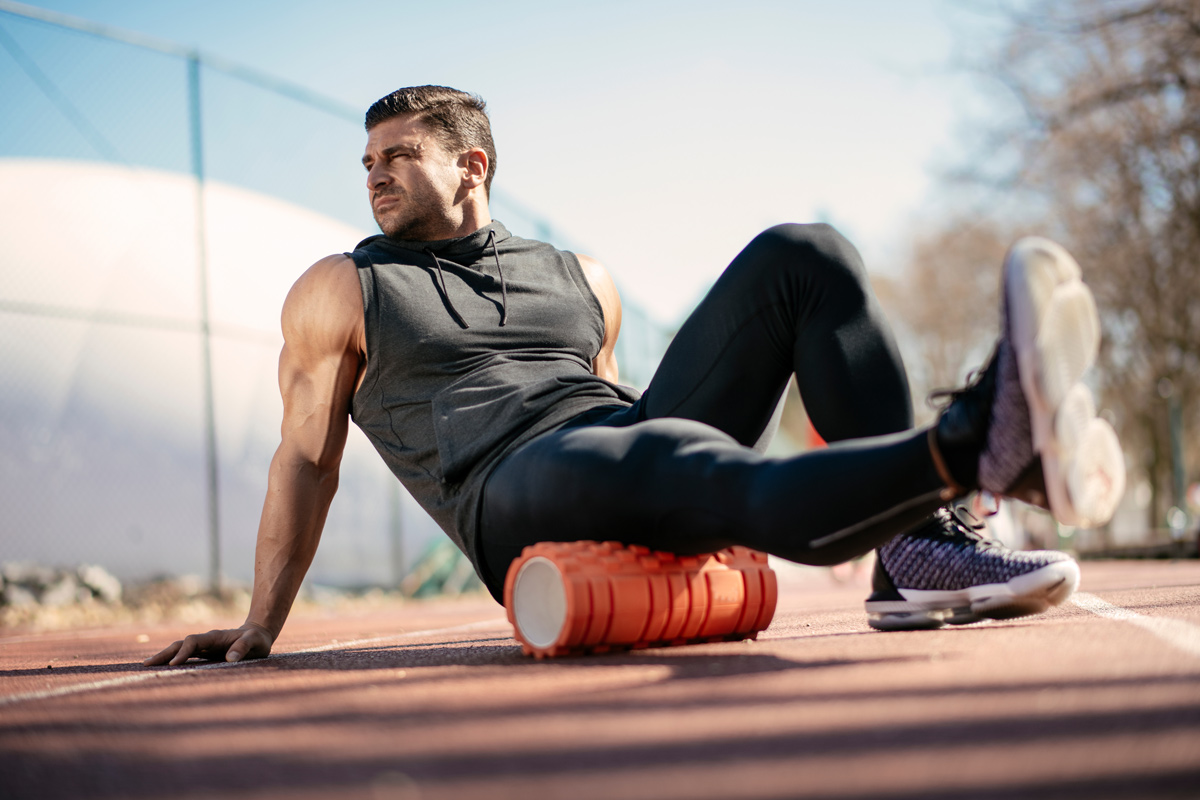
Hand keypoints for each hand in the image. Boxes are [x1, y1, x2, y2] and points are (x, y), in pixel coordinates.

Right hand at [142, 622, 273, 666]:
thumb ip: (244, 647)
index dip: (183, 652)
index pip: (193, 642)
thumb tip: (230, 659)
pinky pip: (185, 657)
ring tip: (147, 667)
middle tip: (146, 665)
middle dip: (164, 654)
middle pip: (180, 644)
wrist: (258, 635)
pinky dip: (172, 662)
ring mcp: (203, 648)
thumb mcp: (255, 642)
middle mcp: (205, 641)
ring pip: (179, 650)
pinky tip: (162, 670)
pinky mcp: (204, 655)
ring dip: (164, 658)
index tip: (175, 664)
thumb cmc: (257, 639)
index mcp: (215, 637)